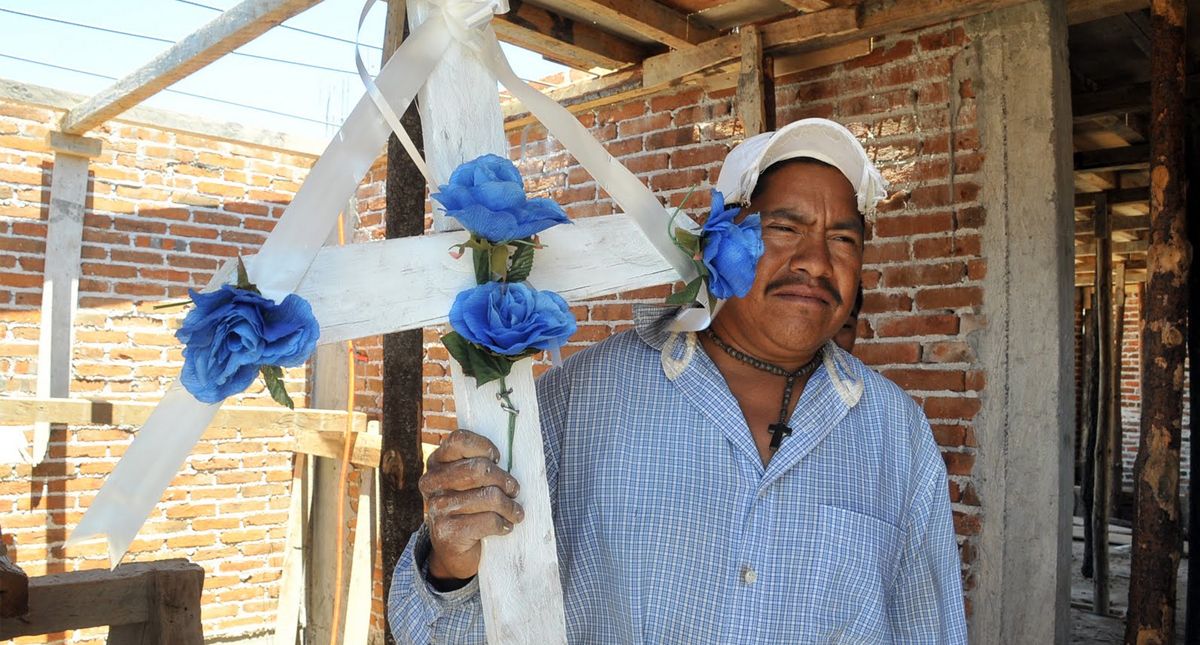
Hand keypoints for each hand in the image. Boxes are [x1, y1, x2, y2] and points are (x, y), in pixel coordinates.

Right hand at [419, 430, 524, 581]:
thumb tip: (513, 452)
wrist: (453, 551)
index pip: (459, 440)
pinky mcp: (447, 532)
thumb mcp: (469, 481)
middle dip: (505, 481)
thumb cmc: (469, 507)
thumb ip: (481, 464)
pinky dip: (503, 524)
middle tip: (514, 490)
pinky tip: (505, 526)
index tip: (497, 459)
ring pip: (489, 497)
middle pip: (480, 469)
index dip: (484, 446)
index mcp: (437, 462)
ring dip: (510, 507)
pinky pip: (488, 521)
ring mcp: (437, 508)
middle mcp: (432, 482)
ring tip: (514, 512)